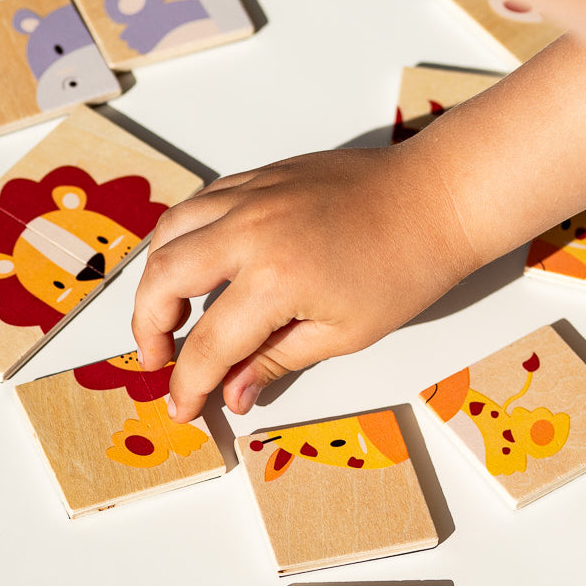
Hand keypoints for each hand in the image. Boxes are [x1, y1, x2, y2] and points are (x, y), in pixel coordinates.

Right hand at [131, 140, 473, 420]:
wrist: (436, 199)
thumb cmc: (405, 266)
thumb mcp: (344, 333)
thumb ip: (276, 360)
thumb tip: (234, 393)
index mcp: (275, 279)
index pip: (209, 344)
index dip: (189, 383)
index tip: (183, 408)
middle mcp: (250, 231)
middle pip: (164, 279)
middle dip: (149, 327)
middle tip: (160, 359)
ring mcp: (250, 196)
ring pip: (168, 232)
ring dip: (155, 277)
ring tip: (167, 312)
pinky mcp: (259, 177)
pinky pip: (198, 205)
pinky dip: (181, 237)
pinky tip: (193, 264)